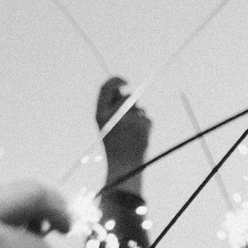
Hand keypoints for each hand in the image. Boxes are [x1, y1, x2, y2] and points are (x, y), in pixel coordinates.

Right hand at [96, 75, 149, 191]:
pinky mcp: (142, 125)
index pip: (106, 87)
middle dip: (132, 103)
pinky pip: (147, 119)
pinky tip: (139, 139)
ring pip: (139, 109)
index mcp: (100, 114)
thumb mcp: (106, 126)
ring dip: (139, 117)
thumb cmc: (113, 145)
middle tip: (131, 114)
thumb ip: (111, 108)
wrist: (123, 166)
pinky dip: (146, 127)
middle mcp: (114, 114)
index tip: (125, 82)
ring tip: (133, 134)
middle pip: (126, 97)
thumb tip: (124, 91)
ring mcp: (129, 119)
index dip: (116, 80)